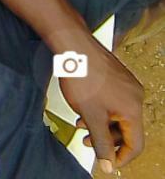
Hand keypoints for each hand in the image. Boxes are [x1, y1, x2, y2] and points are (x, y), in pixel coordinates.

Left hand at [59, 37, 143, 171]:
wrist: (74, 45)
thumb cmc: (83, 75)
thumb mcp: (91, 117)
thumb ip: (101, 143)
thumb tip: (108, 165)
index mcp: (133, 108)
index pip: (135, 144)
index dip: (120, 158)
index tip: (105, 162)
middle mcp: (135, 96)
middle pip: (127, 130)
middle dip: (106, 139)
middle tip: (87, 141)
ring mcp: (127, 85)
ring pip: (118, 115)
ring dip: (101, 124)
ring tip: (81, 124)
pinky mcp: (118, 77)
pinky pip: (114, 101)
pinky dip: (101, 110)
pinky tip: (84, 109)